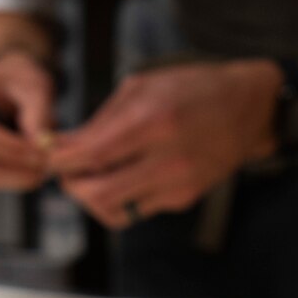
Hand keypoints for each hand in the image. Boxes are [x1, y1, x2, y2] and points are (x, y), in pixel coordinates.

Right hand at [0, 52, 56, 191]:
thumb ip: (39, 117)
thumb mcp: (36, 87)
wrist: (9, 84)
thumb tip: (42, 150)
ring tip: (44, 169)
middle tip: (49, 168)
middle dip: (17, 171)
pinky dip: (11, 179)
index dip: (12, 149)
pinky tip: (32, 169)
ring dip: (16, 179)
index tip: (43, 154)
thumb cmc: (21, 81)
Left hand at [45, 61, 283, 227]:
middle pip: (97, 193)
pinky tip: (130, 174)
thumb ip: (99, 120)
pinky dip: (123, 196)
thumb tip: (59, 145)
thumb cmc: (191, 89)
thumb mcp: (141, 87)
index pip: (91, 155)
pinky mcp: (184, 199)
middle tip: (68, 171)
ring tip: (94, 175)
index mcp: (153, 121)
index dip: (61, 161)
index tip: (50, 156)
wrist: (246, 108)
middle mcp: (167, 158)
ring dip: (94, 196)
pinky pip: (137, 208)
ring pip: (114, 210)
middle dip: (72, 185)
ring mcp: (177, 183)